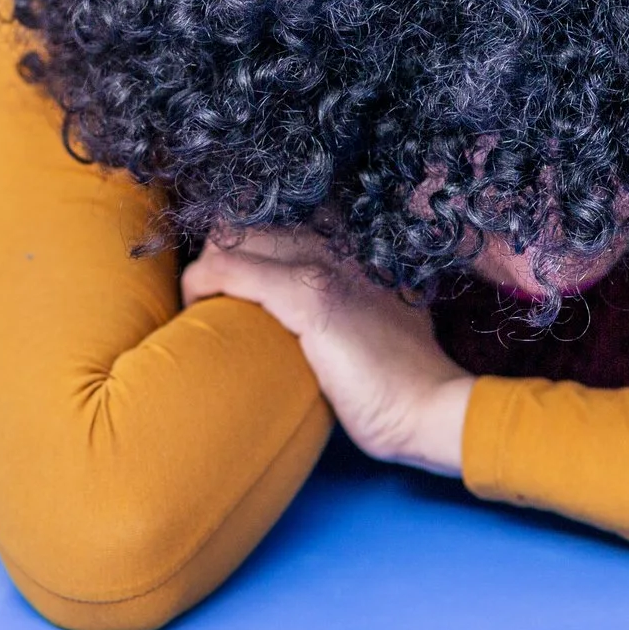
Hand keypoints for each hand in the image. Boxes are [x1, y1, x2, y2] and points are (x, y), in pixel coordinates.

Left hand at [181, 230, 472, 475]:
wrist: (432, 409)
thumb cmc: (402, 386)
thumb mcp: (379, 326)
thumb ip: (349, 308)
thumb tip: (310, 324)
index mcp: (355, 251)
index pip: (284, 221)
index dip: (249, 242)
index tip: (229, 277)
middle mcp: (340, 246)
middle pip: (252, 225)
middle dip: (220, 254)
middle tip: (207, 299)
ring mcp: (326, 267)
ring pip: (235, 238)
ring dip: (208, 268)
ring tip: (202, 306)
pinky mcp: (310, 296)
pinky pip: (230, 270)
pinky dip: (202, 283)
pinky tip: (196, 305)